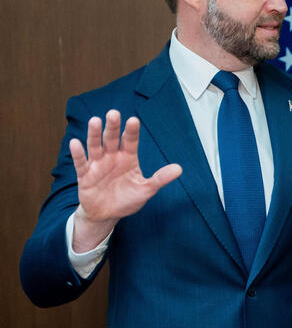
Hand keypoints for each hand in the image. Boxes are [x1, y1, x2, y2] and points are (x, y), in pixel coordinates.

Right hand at [69, 109, 181, 251]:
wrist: (107, 214)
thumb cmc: (127, 199)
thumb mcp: (146, 190)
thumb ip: (160, 179)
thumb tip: (179, 169)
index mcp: (128, 158)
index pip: (130, 141)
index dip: (132, 131)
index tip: (133, 120)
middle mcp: (112, 157)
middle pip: (112, 139)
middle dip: (113, 127)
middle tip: (113, 113)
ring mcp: (97, 165)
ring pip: (95, 146)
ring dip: (94, 134)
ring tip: (95, 121)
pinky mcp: (85, 175)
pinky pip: (81, 163)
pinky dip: (78, 154)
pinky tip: (76, 143)